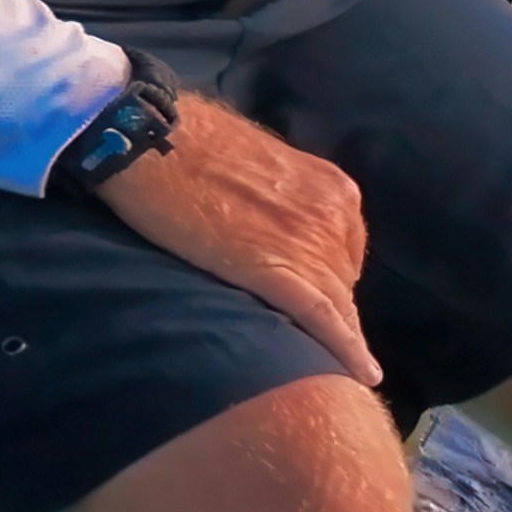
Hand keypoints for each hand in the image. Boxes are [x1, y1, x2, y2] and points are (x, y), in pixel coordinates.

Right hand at [94, 95, 379, 389]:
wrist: (149, 137)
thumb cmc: (189, 139)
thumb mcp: (259, 161)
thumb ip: (282, 194)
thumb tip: (273, 218)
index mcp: (333, 189)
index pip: (342, 249)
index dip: (319, 271)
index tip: (299, 286)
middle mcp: (335, 217)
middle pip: (340, 278)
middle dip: (320, 297)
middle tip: (280, 310)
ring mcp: (311, 245)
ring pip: (335, 303)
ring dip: (328, 328)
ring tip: (314, 353)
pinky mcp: (278, 273)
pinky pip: (323, 318)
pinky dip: (344, 349)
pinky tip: (362, 374)